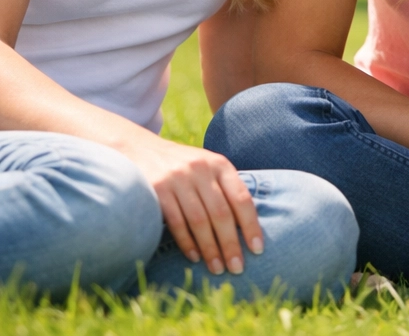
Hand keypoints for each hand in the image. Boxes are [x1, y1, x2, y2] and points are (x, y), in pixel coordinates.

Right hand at [123, 134, 262, 275]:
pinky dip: (187, 243)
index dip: (251, 225)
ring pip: (199, 221)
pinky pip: (176, 222)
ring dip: (210, 249)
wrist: (141, 150)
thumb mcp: (208, 167)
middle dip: (231, 243)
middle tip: (237, 267)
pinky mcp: (157, 190)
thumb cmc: (184, 166)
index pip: (241, 198)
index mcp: (220, 164)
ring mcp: (177, 179)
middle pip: (221, 213)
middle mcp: (201, 169)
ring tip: (217, 268)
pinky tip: (195, 258)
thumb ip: (225, 188)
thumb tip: (248, 226)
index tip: (257, 249)